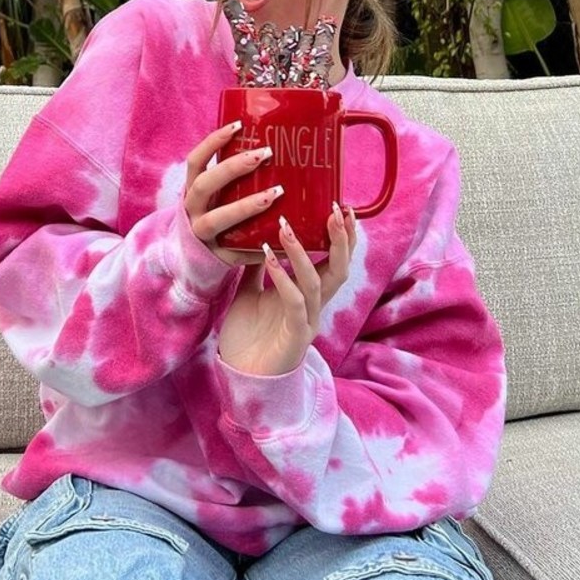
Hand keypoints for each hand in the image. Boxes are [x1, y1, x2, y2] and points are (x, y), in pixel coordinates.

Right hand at [184, 121, 284, 266]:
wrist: (194, 262)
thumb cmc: (215, 217)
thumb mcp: (215, 197)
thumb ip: (233, 179)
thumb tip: (274, 147)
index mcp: (192, 190)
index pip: (196, 161)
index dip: (213, 142)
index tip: (239, 125)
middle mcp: (192, 211)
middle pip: (204, 185)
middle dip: (232, 168)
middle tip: (264, 154)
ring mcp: (202, 236)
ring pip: (216, 219)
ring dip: (245, 205)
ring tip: (275, 193)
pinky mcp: (218, 259)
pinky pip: (238, 252)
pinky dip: (260, 246)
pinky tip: (282, 239)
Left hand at [217, 203, 354, 375]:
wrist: (237, 375)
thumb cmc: (247, 335)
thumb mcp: (250, 291)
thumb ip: (258, 267)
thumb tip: (256, 234)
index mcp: (307, 293)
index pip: (334, 260)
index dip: (341, 235)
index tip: (341, 205)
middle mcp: (314, 306)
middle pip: (340, 269)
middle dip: (340, 239)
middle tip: (336, 209)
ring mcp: (307, 321)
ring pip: (317, 283)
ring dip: (303, 253)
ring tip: (287, 225)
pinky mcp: (294, 336)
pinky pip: (294, 302)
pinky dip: (282, 278)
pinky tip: (269, 257)